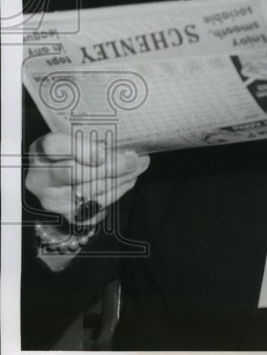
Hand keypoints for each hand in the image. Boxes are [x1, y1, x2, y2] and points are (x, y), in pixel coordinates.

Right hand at [25, 132, 149, 224]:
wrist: (59, 183)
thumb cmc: (71, 154)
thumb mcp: (75, 139)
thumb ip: (93, 138)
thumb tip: (127, 142)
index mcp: (40, 152)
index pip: (54, 146)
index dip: (80, 150)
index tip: (103, 153)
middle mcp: (41, 179)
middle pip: (76, 174)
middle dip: (111, 166)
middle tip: (134, 158)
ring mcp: (53, 201)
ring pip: (92, 192)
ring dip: (122, 179)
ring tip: (139, 165)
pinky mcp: (68, 216)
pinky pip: (98, 207)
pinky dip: (117, 192)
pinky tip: (129, 180)